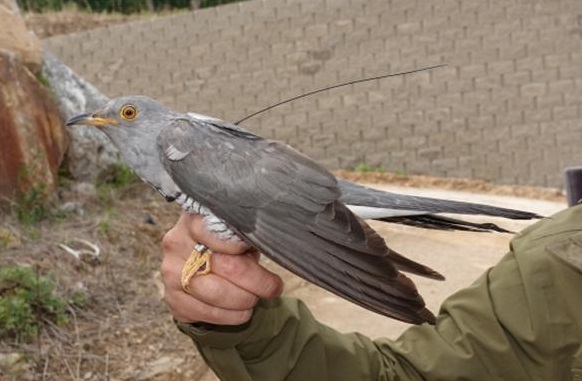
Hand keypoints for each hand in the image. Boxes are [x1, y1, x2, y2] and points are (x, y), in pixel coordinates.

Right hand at [161, 213, 283, 324]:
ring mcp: (171, 273)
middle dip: (257, 282)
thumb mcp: (235, 231)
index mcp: (194, 219)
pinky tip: (241, 312)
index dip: (244, 248)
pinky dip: (230, 316)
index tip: (259, 256)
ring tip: (256, 299)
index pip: (220, 233)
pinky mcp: (172, 299)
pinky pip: (207, 314)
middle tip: (273, 287)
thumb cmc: (224, 243)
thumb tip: (270, 246)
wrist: (197, 262)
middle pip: (227, 267)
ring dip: (245, 301)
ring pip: (218, 295)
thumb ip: (245, 236)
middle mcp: (177, 244)